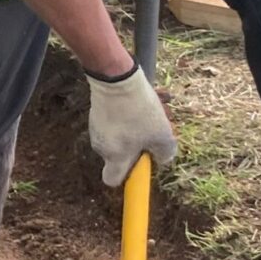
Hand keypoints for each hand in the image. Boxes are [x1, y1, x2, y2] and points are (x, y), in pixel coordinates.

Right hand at [86, 65, 177, 186]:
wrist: (116, 79)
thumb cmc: (139, 111)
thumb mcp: (162, 134)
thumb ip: (164, 154)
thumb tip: (161, 159)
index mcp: (115, 156)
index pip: (112, 180)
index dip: (127, 177)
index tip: (141, 164)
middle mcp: (101, 146)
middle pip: (119, 156)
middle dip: (136, 147)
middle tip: (150, 133)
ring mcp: (96, 128)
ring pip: (118, 137)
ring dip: (133, 130)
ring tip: (147, 113)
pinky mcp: (96, 113)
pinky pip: (113, 123)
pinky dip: (125, 118)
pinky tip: (136, 103)